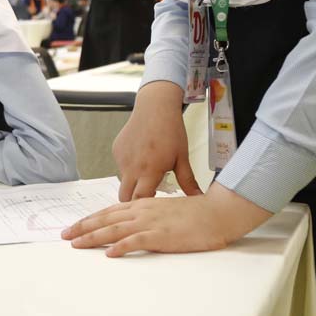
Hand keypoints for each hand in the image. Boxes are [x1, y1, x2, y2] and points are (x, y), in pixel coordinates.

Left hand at [60, 183, 272, 255]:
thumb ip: (146, 215)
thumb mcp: (163, 210)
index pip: (108, 211)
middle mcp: (141, 211)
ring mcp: (150, 222)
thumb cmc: (193, 214)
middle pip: (105, 219)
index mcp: (141, 204)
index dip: (89, 219)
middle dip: (82, 227)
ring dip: (92, 237)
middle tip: (64, 236)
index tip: (74, 226)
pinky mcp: (161, 235)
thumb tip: (130, 225)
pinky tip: (109, 254)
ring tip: (76, 244)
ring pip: (114, 229)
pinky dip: (120, 247)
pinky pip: (136, 241)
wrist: (216, 213)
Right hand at [113, 81, 201, 200]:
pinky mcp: (116, 151)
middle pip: (124, 197)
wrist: (155, 107)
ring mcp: (122, 159)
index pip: (140, 200)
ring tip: (148, 172)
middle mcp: (132, 167)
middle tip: (148, 196)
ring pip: (123, 181)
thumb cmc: (170, 130)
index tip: (154, 209)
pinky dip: (129, 167)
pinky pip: (121, 166)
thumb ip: (188, 181)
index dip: (145, 208)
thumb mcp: (182, 157)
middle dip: (134, 201)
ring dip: (133, 183)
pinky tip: (142, 157)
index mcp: (149, 171)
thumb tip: (198, 198)